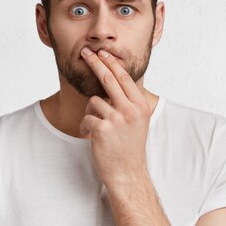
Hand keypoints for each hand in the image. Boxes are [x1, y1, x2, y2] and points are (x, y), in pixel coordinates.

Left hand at [79, 46, 150, 188]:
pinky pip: (86, 118)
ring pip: (94, 101)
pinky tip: (92, 138)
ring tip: (98, 130)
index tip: (102, 53)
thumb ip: (128, 103)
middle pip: (108, 79)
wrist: (127, 173)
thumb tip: (114, 82)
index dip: (111, 63)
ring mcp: (116, 119)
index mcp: (140, 106)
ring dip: (91, 114)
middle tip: (85, 52)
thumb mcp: (137, 121)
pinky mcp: (102, 129)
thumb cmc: (129, 147)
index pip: (124, 78)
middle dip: (95, 63)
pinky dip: (86, 128)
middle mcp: (130, 110)